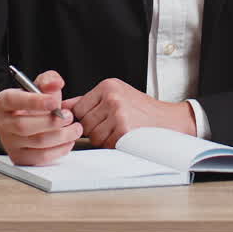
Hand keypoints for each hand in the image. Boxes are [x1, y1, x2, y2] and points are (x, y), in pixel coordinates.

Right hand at [0, 70, 83, 164]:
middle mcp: (3, 123)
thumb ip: (50, 80)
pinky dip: (58, 150)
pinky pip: (40, 157)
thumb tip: (55, 83)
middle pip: (23, 126)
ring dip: (61, 136)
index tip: (54, 102)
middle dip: (51, 122)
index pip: (12, 100)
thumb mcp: (43, 86)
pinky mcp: (19, 157)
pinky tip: (68, 141)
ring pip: (36, 142)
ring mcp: (9, 142)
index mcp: (4, 102)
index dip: (33, 102)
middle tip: (68, 116)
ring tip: (75, 128)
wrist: (34, 120)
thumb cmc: (37, 104)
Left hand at [61, 78, 196, 148]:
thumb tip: (63, 108)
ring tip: (120, 130)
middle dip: (95, 130)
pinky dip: (113, 145)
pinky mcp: (123, 130)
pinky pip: (105, 144)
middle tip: (113, 126)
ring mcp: (117, 113)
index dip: (85, 119)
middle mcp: (111, 98)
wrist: (169, 121)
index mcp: (108, 86)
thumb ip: (90, 101)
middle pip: (84, 123)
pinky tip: (125, 137)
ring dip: (104, 139)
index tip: (97, 121)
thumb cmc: (143, 110)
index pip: (78, 107)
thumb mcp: (117, 95)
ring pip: (93, 135)